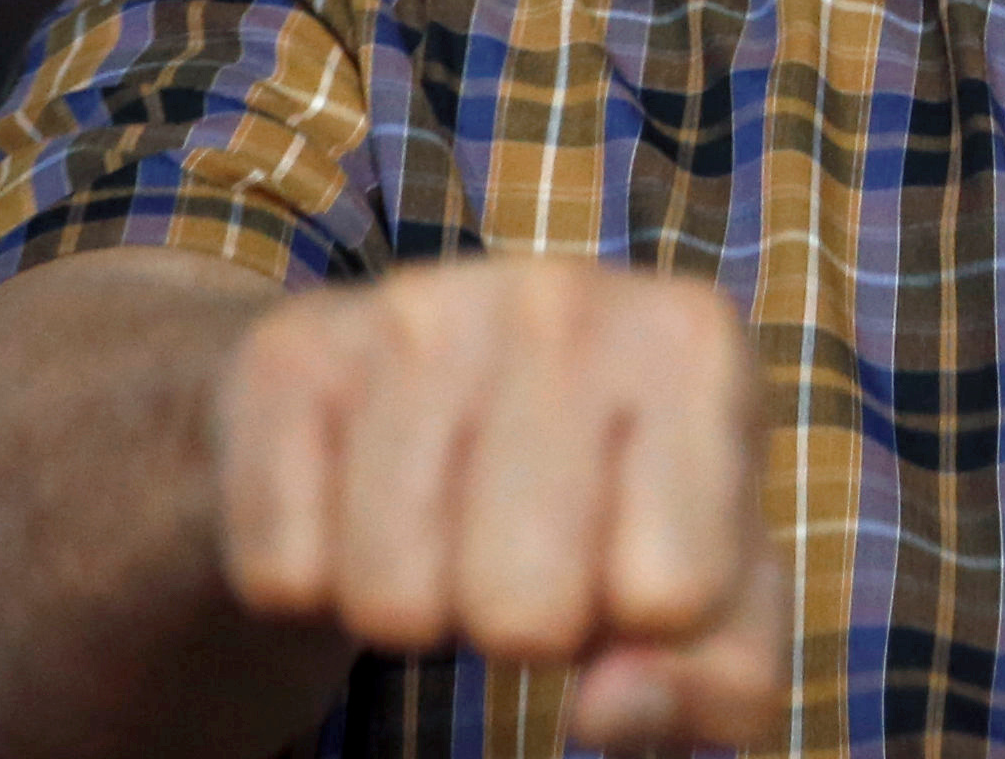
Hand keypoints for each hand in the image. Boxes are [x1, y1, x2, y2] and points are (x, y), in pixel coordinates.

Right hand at [210, 256, 786, 747]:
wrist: (421, 390)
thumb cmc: (605, 503)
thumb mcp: (709, 591)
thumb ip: (720, 677)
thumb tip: (609, 708)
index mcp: (693, 341)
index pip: (674, 596)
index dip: (642, 618)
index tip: (630, 552)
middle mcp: (563, 296)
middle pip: (525, 612)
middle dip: (521, 625)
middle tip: (522, 551)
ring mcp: (418, 307)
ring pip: (393, 603)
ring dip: (413, 610)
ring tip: (444, 528)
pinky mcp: (291, 348)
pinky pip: (284, 572)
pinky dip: (311, 578)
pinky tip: (353, 500)